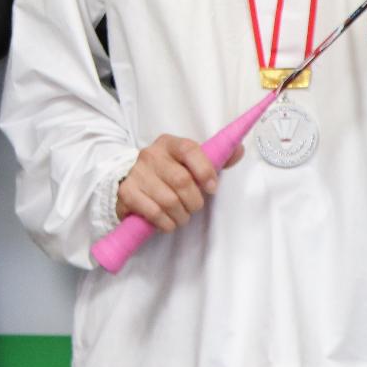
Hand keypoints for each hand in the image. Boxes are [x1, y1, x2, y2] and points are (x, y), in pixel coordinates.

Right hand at [116, 133, 241, 233]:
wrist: (128, 181)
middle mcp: (151, 155)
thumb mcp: (189, 163)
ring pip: (169, 200)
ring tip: (182, 217)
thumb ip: (215, 158)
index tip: (212, 188)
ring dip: (181, 216)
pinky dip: (166, 223)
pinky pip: (154, 213)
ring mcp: (137, 173)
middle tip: (194, 207)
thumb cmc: (167, 173)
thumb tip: (239, 150)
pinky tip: (167, 223)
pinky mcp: (127, 193)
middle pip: (182, 181)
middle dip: (194, 201)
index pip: (189, 150)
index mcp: (169, 144)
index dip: (205, 170)